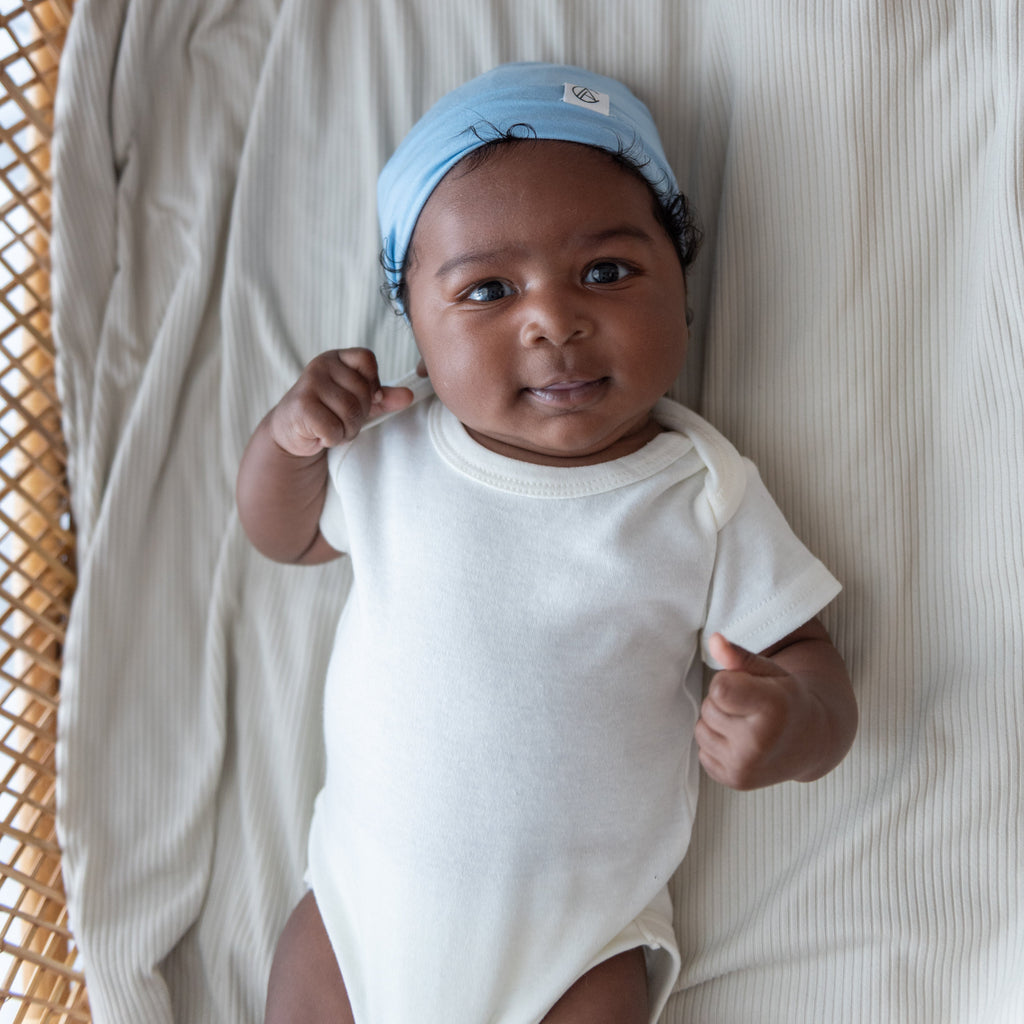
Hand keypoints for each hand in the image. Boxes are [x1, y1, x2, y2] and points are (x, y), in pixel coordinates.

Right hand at [268, 349, 413, 456]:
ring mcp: (309, 384)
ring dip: (346, 429)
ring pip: (350, 412)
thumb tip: (408, 395)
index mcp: (336, 358)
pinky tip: (320, 434)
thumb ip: (382, 397)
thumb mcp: (357, 402)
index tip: (364, 398)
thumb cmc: (327, 412)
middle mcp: (321, 365)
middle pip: (362, 392)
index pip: (368, 359)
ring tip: (332, 427)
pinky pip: (334, 428)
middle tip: (342, 420)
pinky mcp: (301, 406)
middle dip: (358, 415)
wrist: (291, 431)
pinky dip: (332, 439)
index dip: (372, 383)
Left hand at [695, 632, 830, 789]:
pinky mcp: (734, 781)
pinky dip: (717, 745)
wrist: (810, 742)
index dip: (729, 681)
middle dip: (724, 703)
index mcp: (772, 709)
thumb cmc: (786, 698)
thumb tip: (713, 640)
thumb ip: (739, 655)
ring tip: (747, 724)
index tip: (750, 686)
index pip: (719, 688)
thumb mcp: (769, 671)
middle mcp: (758, 744)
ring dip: (717, 724)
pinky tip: (742, 743)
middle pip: (709, 708)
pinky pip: (702, 753)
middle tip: (751, 707)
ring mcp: (745, 768)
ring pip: (701, 730)